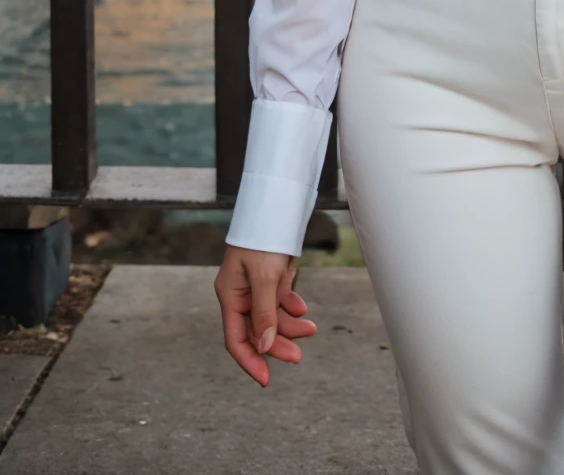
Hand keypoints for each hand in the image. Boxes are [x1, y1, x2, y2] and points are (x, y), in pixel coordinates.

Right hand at [215, 244, 317, 385]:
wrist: (279, 206)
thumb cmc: (264, 239)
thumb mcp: (265, 277)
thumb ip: (264, 313)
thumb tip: (263, 347)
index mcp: (229, 295)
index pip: (235, 339)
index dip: (250, 360)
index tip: (265, 379)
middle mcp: (240, 294)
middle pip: (256, 330)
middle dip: (276, 344)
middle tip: (298, 356)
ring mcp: (257, 286)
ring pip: (272, 317)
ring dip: (290, 326)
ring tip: (311, 329)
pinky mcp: (272, 277)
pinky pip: (281, 301)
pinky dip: (292, 307)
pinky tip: (303, 311)